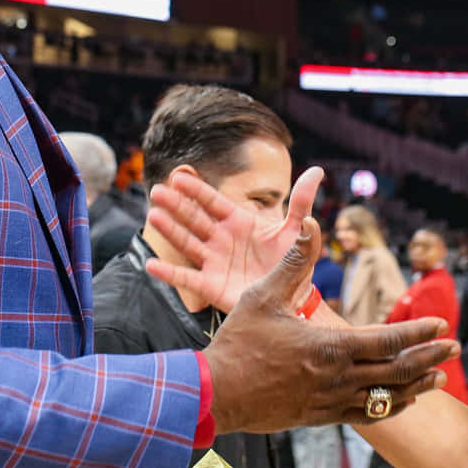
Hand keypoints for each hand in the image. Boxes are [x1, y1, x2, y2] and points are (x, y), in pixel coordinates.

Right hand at [146, 166, 323, 312]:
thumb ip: (302, 201)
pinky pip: (187, 278)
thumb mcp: (298, 230)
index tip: (179, 177)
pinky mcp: (212, 285)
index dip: (197, 190)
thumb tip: (317, 171)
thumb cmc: (292, 261)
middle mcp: (222, 239)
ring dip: (171, 230)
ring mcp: (215, 262)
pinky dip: (169, 273)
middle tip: (157, 191)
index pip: (214, 202)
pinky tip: (151, 264)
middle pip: (195, 219)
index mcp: (239, 222)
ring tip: (154, 216)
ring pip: (188, 243)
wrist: (292, 297)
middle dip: (177, 205)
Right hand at [200, 217, 458, 433]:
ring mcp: (331, 402)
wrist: (216, 394)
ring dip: (417, 385)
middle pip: (397, 370)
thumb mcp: (264, 295)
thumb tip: (311, 223)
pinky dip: (390, 407)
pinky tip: (402, 401)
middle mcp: (338, 378)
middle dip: (429, 357)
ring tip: (439, 376)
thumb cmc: (238, 341)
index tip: (441, 324)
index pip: (387, 340)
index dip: (417, 331)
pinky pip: (366, 415)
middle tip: (454, 347)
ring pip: (386, 397)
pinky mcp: (321, 417)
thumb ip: (294, 261)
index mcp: (329, 347)